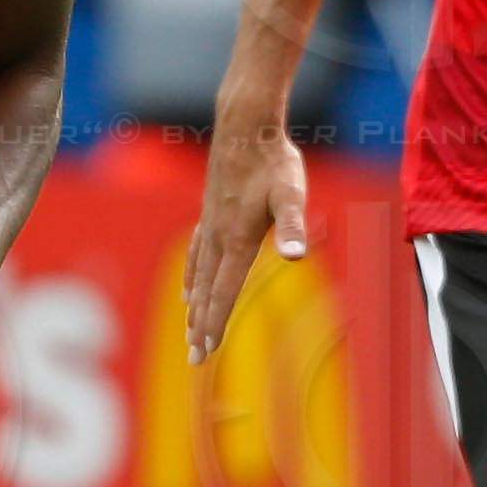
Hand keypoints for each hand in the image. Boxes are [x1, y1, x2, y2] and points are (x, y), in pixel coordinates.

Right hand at [183, 111, 309, 362]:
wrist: (245, 127)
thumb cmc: (274, 161)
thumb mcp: (292, 193)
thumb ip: (294, 226)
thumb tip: (297, 257)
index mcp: (238, 241)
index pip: (224, 292)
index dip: (216, 324)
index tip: (206, 352)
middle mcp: (218, 238)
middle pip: (207, 291)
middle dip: (200, 327)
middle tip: (194, 359)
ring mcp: (210, 225)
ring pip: (198, 275)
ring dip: (194, 306)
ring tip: (188, 329)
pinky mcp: (210, 213)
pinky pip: (196, 254)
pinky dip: (191, 276)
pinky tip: (188, 285)